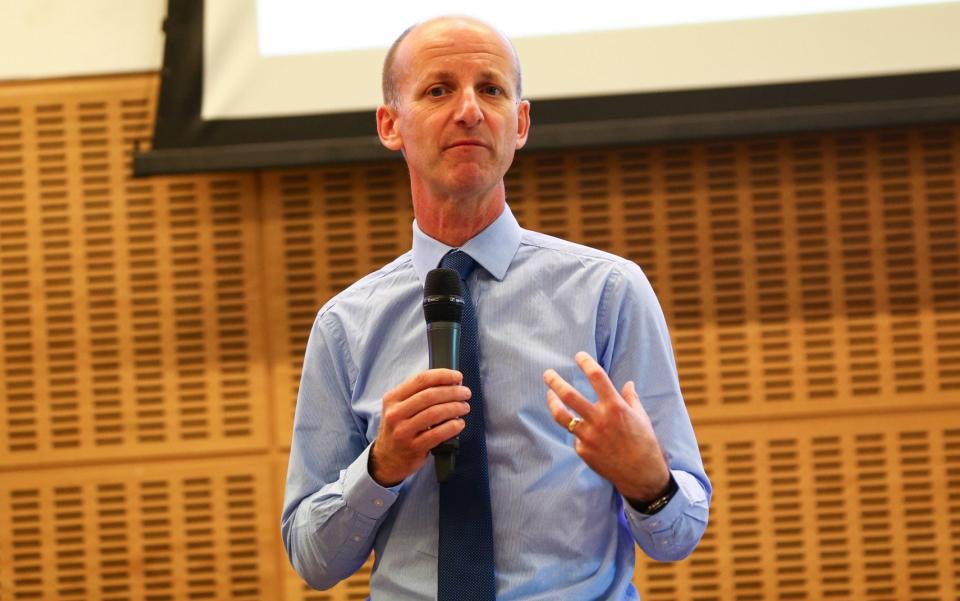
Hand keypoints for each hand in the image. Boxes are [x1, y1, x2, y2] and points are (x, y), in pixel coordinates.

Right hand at [369, 369, 471, 486]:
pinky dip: (452, 426)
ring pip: (435, 413)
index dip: (443, 375)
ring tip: (464, 407)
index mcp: (392, 398)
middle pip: (430, 395)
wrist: (387, 459)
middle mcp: (395, 414)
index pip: (420, 380)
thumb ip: (420, 394)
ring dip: (455, 407)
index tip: (458, 376)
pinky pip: (438, 434)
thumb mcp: (400, 408)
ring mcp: (403, 432)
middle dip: (453, 391)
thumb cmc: (399, 429)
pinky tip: (459, 423)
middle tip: (465, 393)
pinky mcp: (413, 448)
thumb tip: (451, 382)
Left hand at [543, 352, 669, 502]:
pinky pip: (575, 436)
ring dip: (552, 403)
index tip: (579, 356)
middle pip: (569, 395)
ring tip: (549, 395)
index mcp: (615, 407)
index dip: (586, 363)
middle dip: (555, 382)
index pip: (596, 377)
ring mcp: (588, 436)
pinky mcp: (583, 450)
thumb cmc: (645, 443)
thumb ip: (631, 399)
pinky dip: (577, 431)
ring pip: (561, 416)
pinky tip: (579, 429)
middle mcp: (599, 419)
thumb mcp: (641, 417)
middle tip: (547, 373)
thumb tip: (628, 384)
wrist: (641, 474)